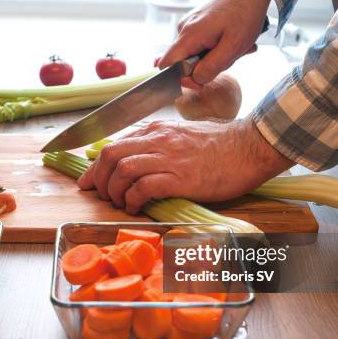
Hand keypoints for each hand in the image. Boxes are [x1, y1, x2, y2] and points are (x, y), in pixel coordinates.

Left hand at [77, 119, 293, 213]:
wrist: (250, 147)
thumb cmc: (221, 145)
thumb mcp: (184, 135)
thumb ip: (160, 143)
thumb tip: (139, 159)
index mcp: (156, 130)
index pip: (113, 144)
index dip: (94, 166)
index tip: (87, 181)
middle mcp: (158, 140)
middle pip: (110, 155)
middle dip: (98, 179)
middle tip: (100, 195)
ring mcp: (169, 158)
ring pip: (122, 170)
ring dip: (114, 191)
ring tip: (119, 203)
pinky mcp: (180, 178)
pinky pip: (143, 188)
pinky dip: (132, 200)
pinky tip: (135, 208)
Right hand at [158, 0, 270, 87]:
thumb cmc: (245, 12)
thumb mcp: (233, 46)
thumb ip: (211, 67)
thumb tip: (195, 80)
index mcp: (189, 36)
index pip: (166, 65)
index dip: (180, 79)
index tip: (201, 81)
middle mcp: (184, 30)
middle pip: (184, 63)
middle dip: (207, 67)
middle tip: (229, 58)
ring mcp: (189, 26)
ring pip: (195, 55)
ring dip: (215, 57)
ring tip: (234, 47)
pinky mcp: (196, 25)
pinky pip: (201, 45)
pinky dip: (216, 48)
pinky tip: (230, 42)